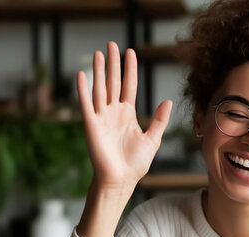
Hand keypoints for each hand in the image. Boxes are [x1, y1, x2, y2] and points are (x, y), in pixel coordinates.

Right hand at [76, 41, 171, 193]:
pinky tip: (81, 75)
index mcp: (128, 114)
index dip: (130, 69)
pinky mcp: (92, 126)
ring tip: (98, 53)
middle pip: (114, 82)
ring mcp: (102, 118)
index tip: (130, 52)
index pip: (129, 86)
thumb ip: (159, 120)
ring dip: (98, 71)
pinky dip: (83, 90)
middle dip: (113, 64)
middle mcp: (114, 113)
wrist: (121, 180)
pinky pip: (86, 105)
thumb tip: (167, 101)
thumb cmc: (135, 163)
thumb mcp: (152, 139)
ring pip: (100, 89)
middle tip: (112, 44)